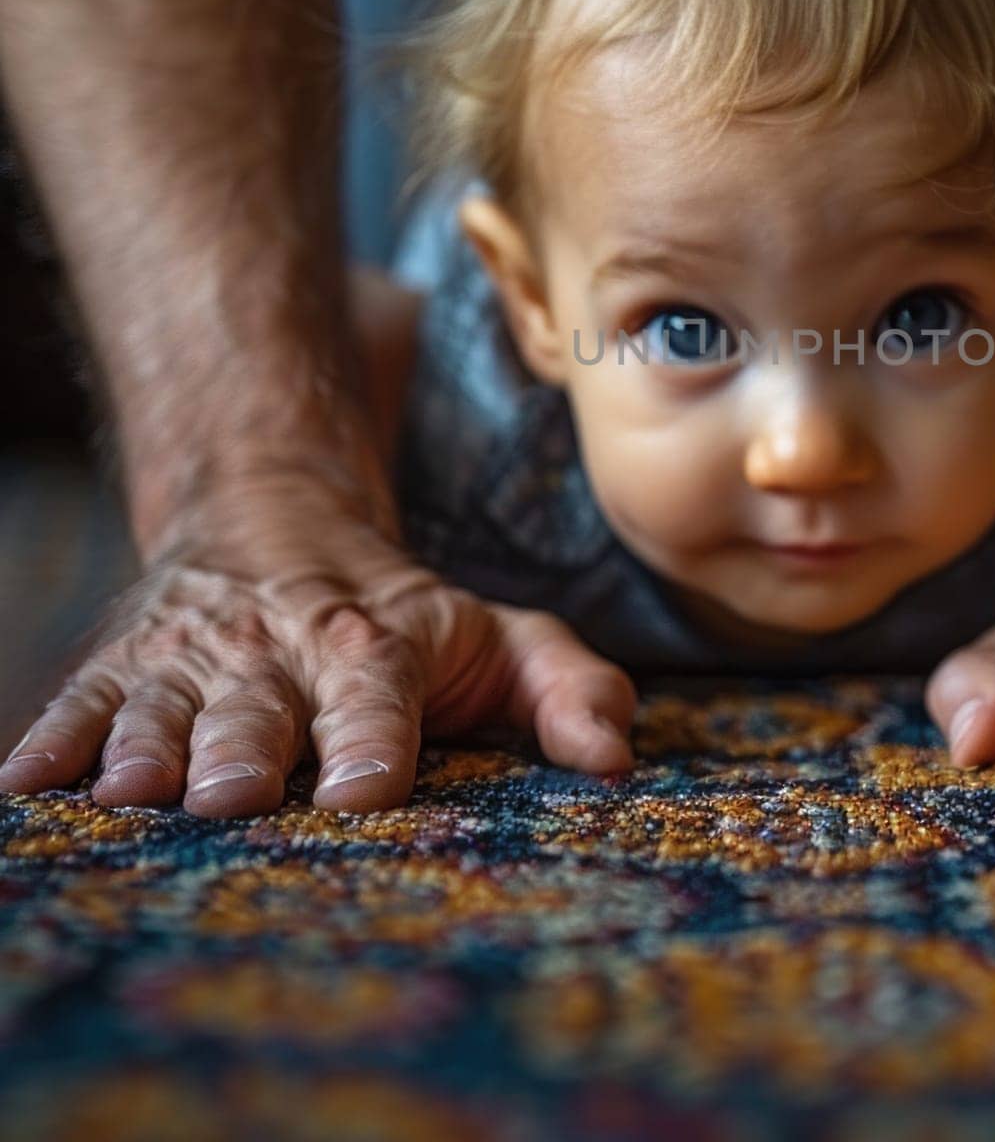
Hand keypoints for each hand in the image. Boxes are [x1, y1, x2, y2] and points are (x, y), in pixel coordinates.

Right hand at [0, 467, 636, 817]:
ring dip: (150, 744)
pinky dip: (55, 739)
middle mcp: (281, 646)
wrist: (275, 519)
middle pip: (262, 702)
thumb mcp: (502, 637)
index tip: (368, 789)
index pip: (380, 686)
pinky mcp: (125, 664)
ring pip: (166, 702)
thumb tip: (615, 760)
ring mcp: (196, 655)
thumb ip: (568, 688)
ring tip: (135, 789)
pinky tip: (24, 784)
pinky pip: (82, 700)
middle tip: (237, 794)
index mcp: (379, 640)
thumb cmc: (408, 613)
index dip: (375, 736)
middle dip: (249, 747)